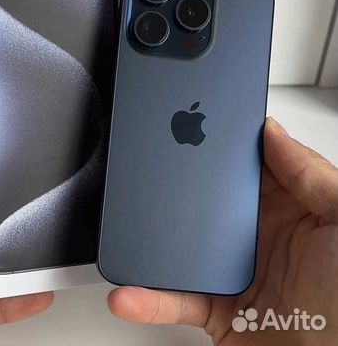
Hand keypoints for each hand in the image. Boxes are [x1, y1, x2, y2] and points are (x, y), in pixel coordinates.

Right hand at [108, 118, 337, 345]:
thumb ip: (310, 174)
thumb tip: (271, 132)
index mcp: (287, 210)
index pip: (244, 168)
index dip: (218, 147)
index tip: (190, 127)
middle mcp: (255, 237)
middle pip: (204, 202)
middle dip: (175, 185)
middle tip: (147, 166)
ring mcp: (231, 272)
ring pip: (180, 248)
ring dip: (150, 241)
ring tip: (126, 226)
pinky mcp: (215, 310)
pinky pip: (174, 300)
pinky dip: (148, 298)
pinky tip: (130, 291)